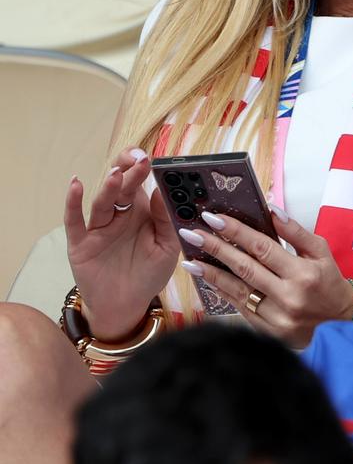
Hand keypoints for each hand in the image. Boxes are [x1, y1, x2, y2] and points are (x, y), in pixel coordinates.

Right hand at [65, 148, 180, 339]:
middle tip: (140, 160)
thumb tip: (164, 191)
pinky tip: (76, 185)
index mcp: (142, 212)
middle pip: (122, 187)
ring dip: (109, 187)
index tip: (152, 158)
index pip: (140, 181)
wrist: (126, 305)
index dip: (143, 168)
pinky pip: (75, 221)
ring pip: (102, 202)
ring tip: (117, 174)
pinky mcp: (81, 243)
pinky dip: (73, 203)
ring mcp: (98, 228)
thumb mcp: (168, 247)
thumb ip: (167, 220)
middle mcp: (119, 215)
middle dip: (130, 172)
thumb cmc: (149, 274)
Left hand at [176, 208, 352, 348]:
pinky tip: (209, 281)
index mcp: (303, 273)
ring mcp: (277, 317)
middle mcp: (289, 296)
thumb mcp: (320, 251)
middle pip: (245, 268)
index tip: (213, 218)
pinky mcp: (269, 332)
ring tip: (191, 260)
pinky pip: (241, 308)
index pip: (262, 248)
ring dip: (212, 274)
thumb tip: (271, 211)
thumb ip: (295, 232)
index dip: (236, 231)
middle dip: (215, 249)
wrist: (339, 321)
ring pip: (238, 291)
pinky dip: (224, 293)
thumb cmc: (329, 281)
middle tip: (193, 234)